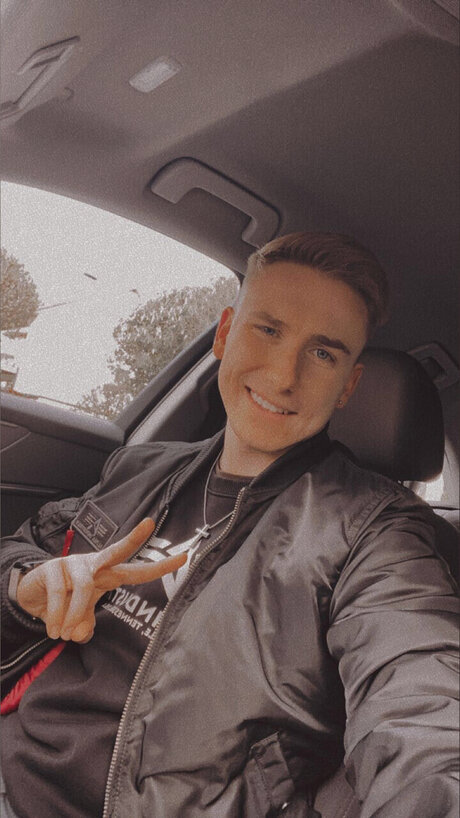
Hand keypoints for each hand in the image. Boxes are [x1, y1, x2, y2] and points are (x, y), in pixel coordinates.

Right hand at [16, 518, 185, 642]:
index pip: (137, 570)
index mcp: (107, 575)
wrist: (31, 595)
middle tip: (149, 524)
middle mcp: (93, 564)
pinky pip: (57, 594)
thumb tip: (82, 632)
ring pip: (83, 587)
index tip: (185, 557)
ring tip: (63, 635)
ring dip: (74, 614)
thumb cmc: (65, 602)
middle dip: (134, 538)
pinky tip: (53, 630)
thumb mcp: (80, 618)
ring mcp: (72, 563)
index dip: (160, 567)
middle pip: (117, 549)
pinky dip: (57, 616)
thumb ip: (86, 625)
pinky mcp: (50, 568)